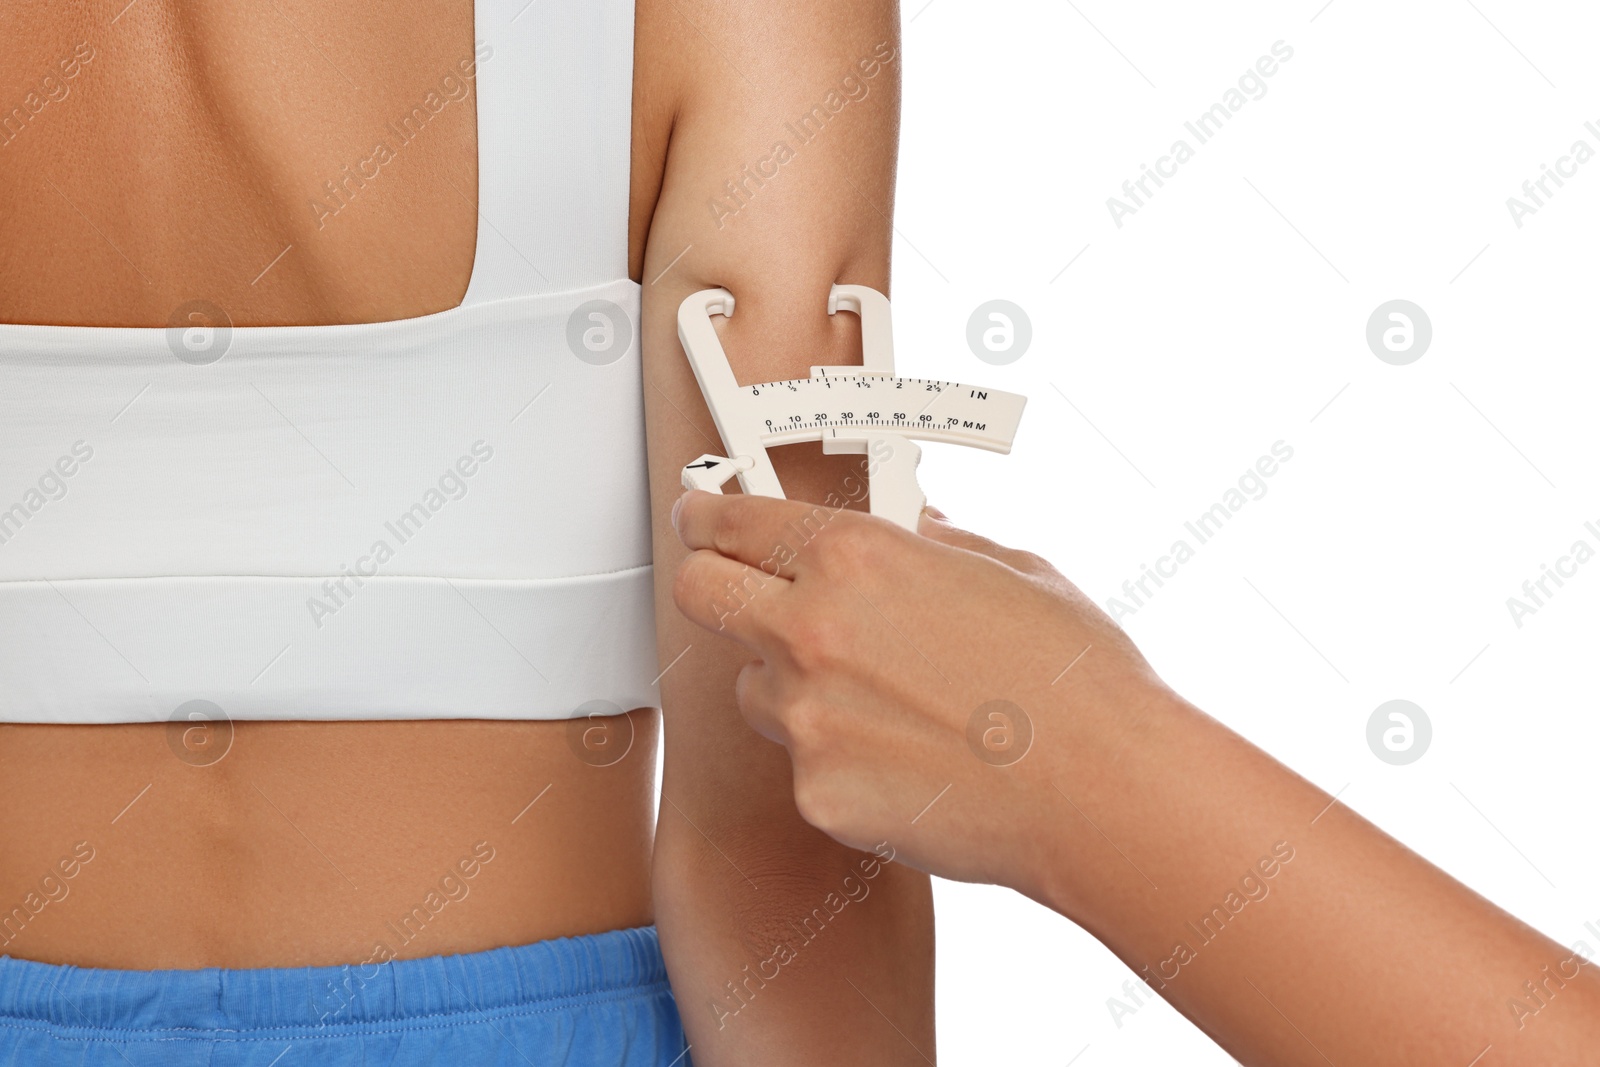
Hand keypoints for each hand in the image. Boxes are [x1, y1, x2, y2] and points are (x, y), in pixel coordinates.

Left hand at [669, 488, 1172, 898]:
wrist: (1103, 792)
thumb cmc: (1074, 680)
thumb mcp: (1009, 568)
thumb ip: (933, 542)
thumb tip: (908, 527)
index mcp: (855, 555)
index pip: (731, 522)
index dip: (706, 516)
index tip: (700, 518)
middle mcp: (812, 629)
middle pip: (699, 594)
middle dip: (709, 582)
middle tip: (739, 589)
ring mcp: (805, 718)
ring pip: (754, 687)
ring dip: (792, 684)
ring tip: (882, 700)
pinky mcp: (815, 792)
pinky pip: (802, 762)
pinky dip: (838, 757)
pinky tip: (907, 758)